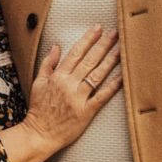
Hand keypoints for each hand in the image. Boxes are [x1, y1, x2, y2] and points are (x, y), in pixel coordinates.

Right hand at [0, 27, 120, 161]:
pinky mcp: (86, 112)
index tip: (98, 28)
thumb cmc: (39, 109)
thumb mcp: (38, 83)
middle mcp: (69, 84)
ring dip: (110, 61)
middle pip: (89, 60)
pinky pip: (102, 96)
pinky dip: (112, 86)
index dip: (88, 39)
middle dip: (103, 45)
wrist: (39, 134)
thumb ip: (48, 63)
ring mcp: (79, 98)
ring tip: (121, 49)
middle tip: (116, 33)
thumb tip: (56, 46)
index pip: (76, 52)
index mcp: (58, 76)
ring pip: (97, 75)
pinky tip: (122, 76)